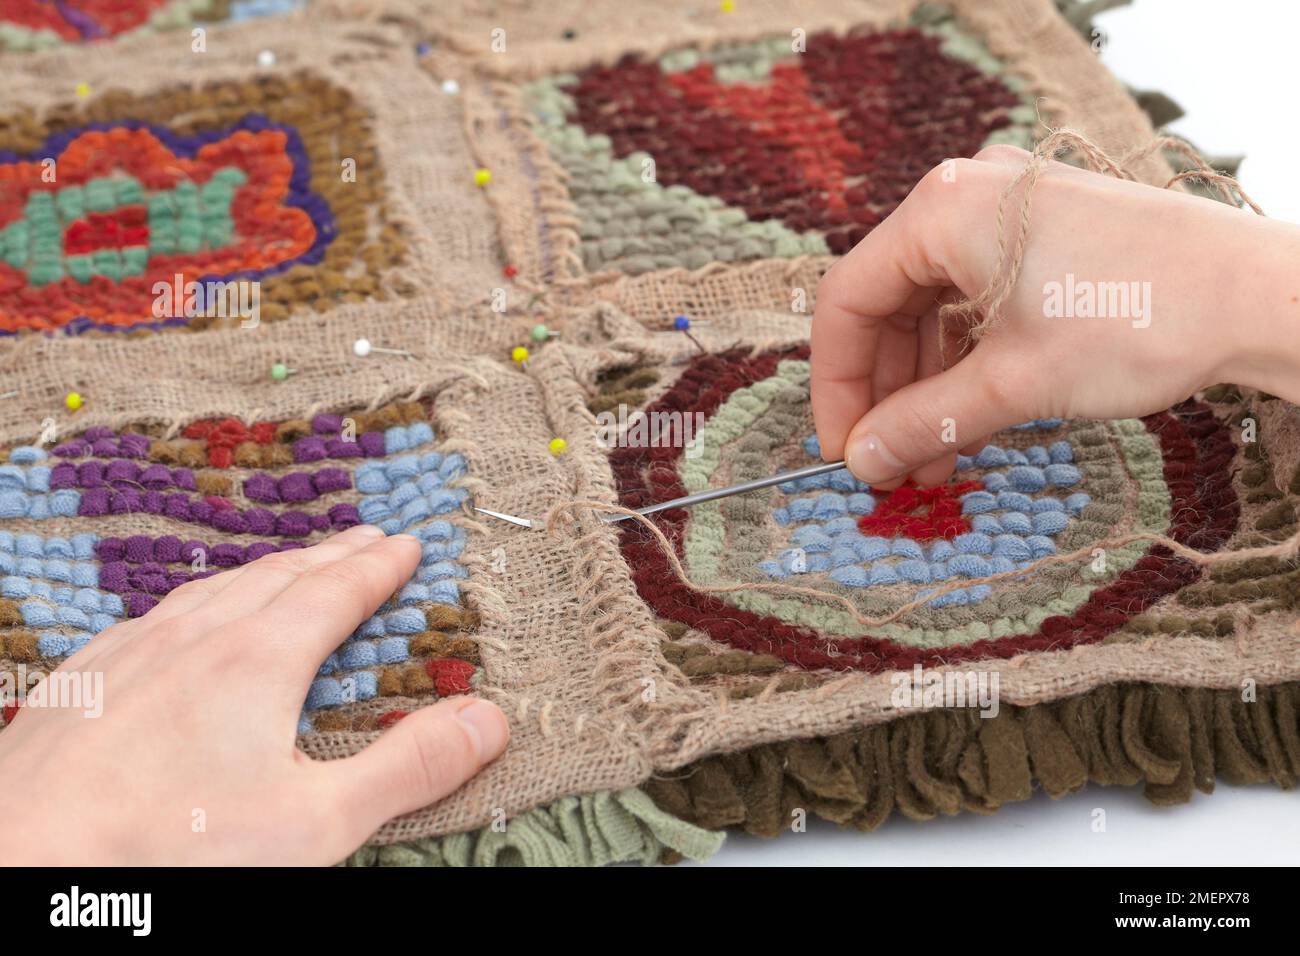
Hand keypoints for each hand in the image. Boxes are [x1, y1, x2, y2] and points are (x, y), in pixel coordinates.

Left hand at [0, 524, 508, 864]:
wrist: (21, 868)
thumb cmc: (171, 853)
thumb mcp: (317, 823)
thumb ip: (409, 768)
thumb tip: (490, 718)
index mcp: (257, 661)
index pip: (335, 593)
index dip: (377, 567)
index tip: (407, 543)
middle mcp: (193, 639)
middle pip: (278, 578)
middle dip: (330, 556)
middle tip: (366, 537)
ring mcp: (129, 654)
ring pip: (212, 588)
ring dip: (265, 570)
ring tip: (290, 564)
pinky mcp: (81, 682)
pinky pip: (153, 614)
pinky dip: (196, 599)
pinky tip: (184, 616)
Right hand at [812, 144, 1299, 486]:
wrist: (1259, 296)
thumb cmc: (1136, 320)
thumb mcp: (1013, 383)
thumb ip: (922, 422)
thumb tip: (861, 461)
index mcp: (941, 211)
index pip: (848, 302)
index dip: (835, 385)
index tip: (843, 448)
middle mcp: (966, 198)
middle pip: (888, 306)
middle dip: (886, 394)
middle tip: (889, 463)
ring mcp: (1010, 213)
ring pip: (934, 311)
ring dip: (927, 389)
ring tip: (934, 461)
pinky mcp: (1046, 235)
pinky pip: (977, 303)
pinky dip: (967, 363)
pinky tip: (970, 422)